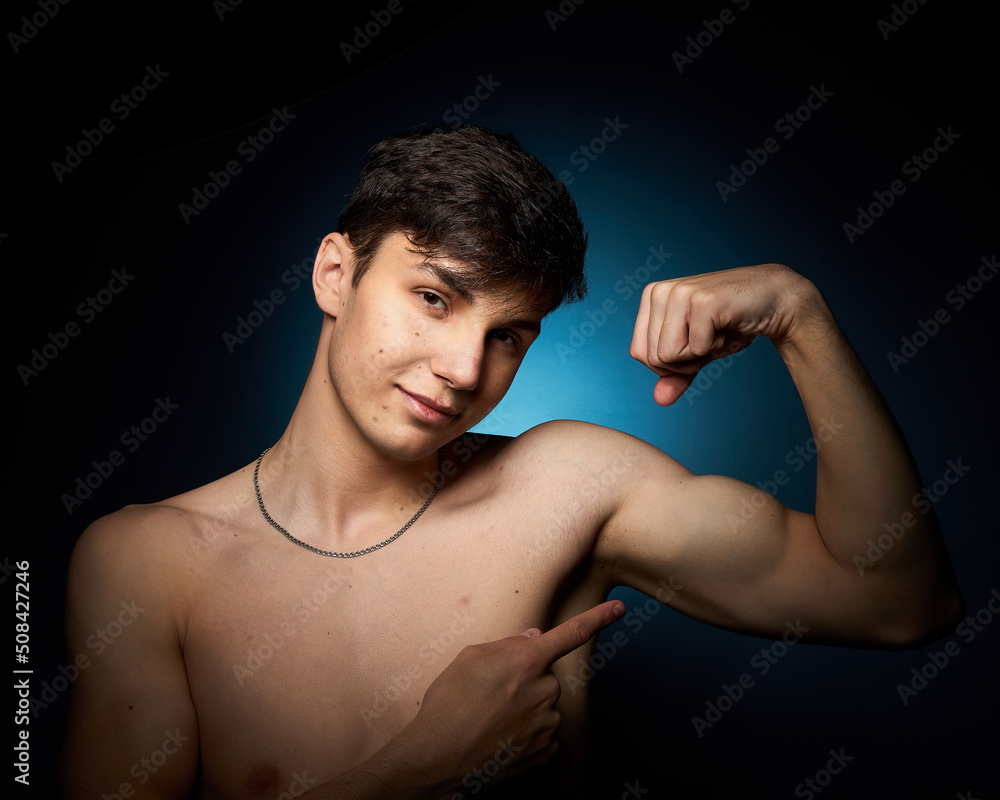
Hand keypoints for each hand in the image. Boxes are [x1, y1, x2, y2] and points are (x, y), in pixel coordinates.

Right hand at [398, 599, 624, 792]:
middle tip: (490, 695)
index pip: (572, 633)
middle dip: (525, 681)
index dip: (599, 617)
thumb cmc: (449, 704)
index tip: (620, 607)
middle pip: (545, 676)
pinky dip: (525, 733)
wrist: (438, 758)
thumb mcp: (470, 658)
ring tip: (488, 719)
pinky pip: (543, 732)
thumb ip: (508, 645)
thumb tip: (534, 639)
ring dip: (524, 708)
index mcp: (527, 660)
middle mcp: (545, 689)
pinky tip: (499, 736)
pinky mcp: (546, 750)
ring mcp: (548, 722)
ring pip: (543, 705)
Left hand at [629, 263, 816, 404]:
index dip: (668, 363)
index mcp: (651, 297)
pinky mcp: (701, 302)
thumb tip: (660, 400)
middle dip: (685, 361)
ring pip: (667, 356)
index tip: (694, 343)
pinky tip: (728, 325)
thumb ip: (675, 374)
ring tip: (717, 331)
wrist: (776, 301)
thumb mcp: (698, 352)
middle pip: (652, 358)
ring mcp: (679, 293)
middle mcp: (659, 291)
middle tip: (709, 338)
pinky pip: (695, 349)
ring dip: (699, 355)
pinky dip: (716, 347)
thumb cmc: (733, 324)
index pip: (639, 353)